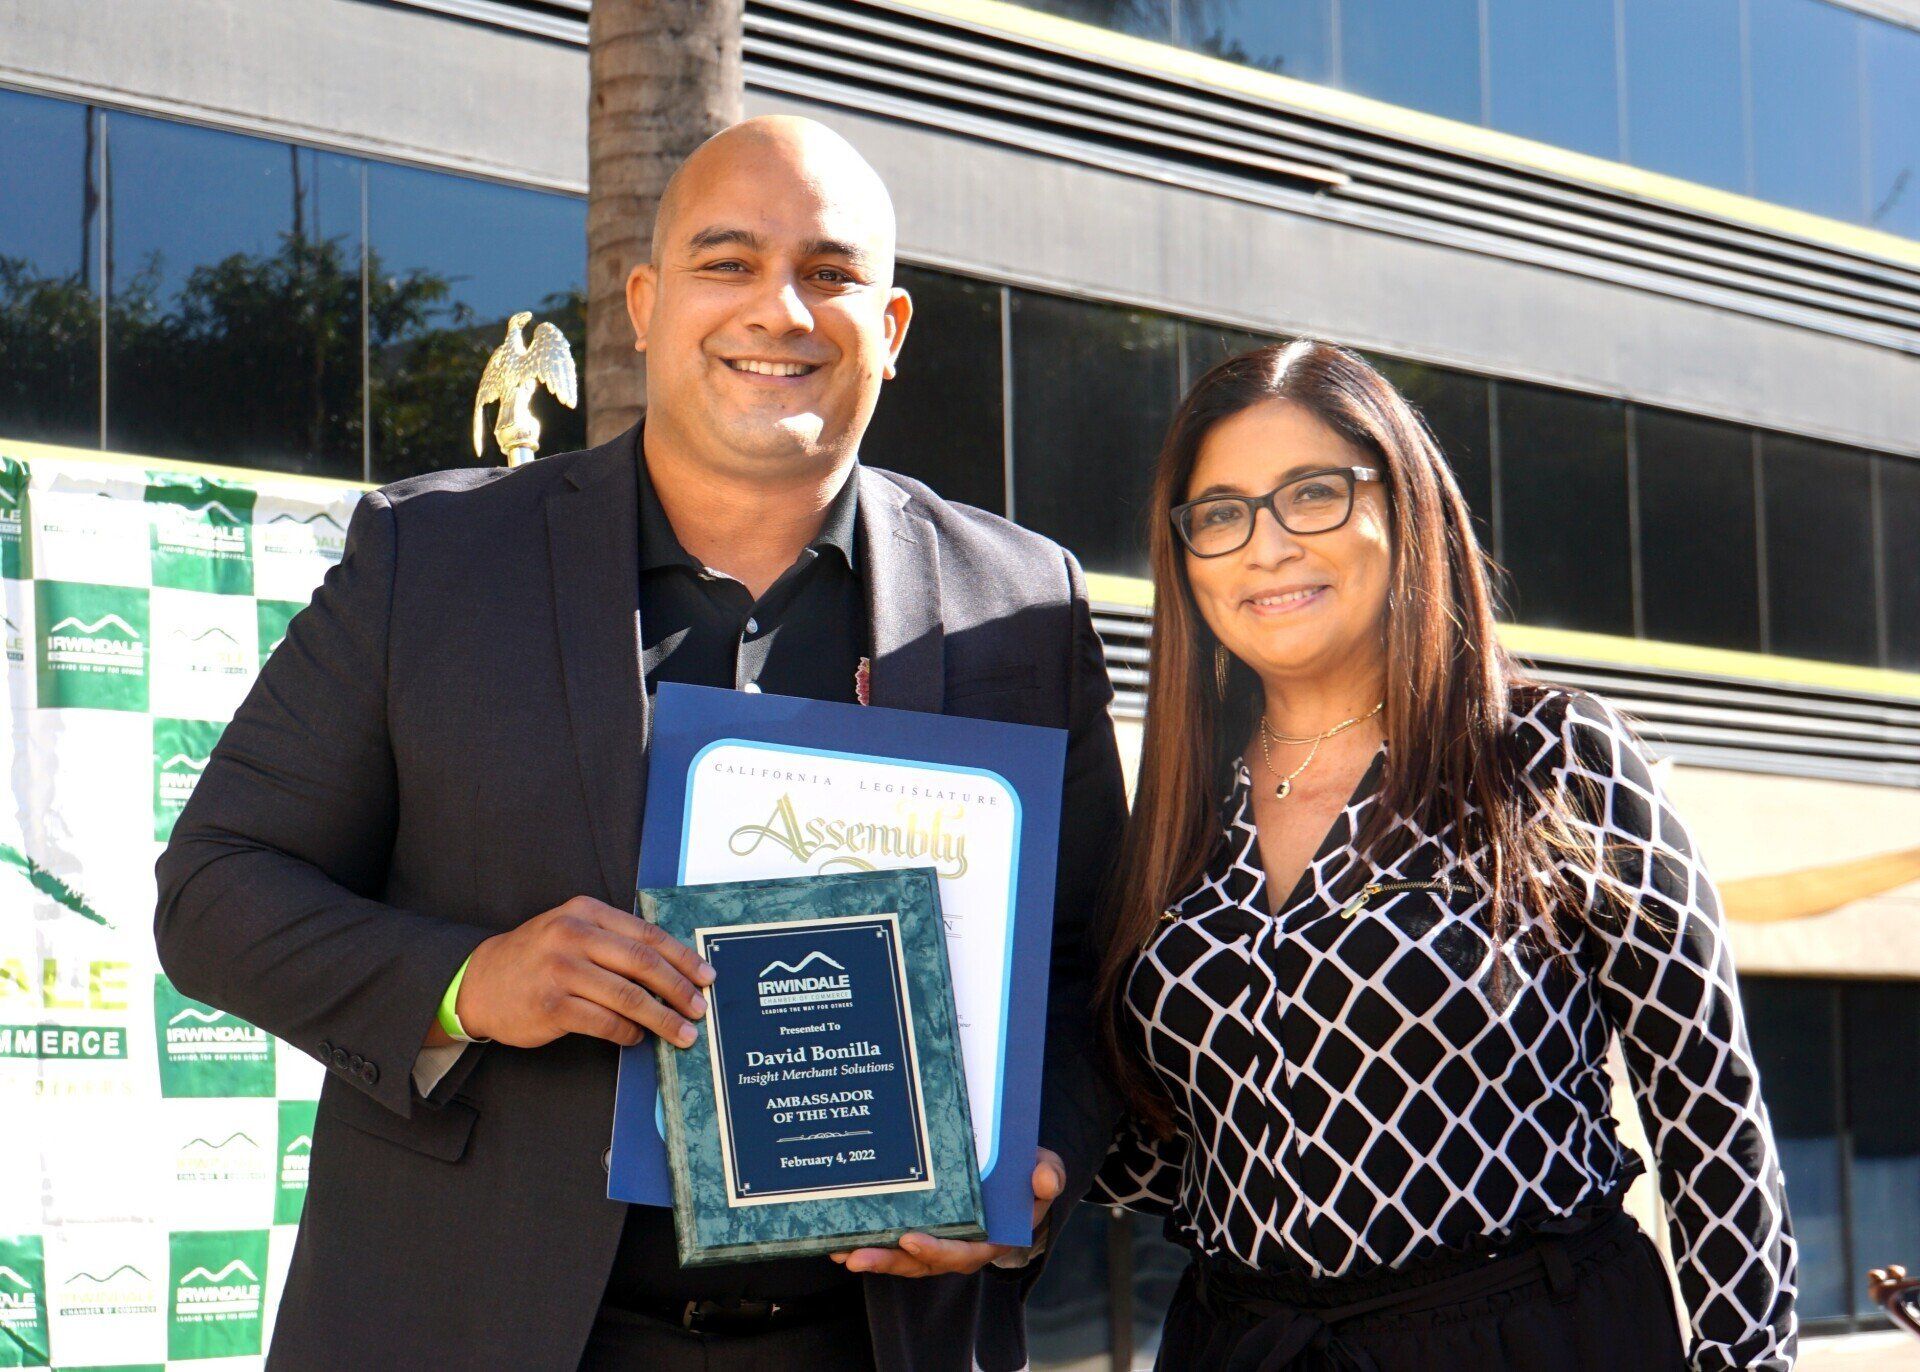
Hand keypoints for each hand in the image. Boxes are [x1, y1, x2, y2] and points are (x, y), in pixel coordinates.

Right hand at [452, 896, 714, 1048]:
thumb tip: (672, 968)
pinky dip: (627, 1033)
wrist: (479, 981)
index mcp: (585, 912)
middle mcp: (573, 936)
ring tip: (681, 1033)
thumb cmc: (536, 958)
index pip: (647, 935)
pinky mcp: (551, 1006)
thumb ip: (613, 940)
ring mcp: (561, 971)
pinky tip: (637, 1038)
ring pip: (628, 997)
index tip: (706, 976)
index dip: (683, 957)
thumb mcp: (571, 931)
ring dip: (661, 1019)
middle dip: (679, 990)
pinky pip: (604, 1022)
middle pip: (643, 964)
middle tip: (699, 1009)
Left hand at [829, 1148, 1065, 1277]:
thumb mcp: (1047, 1170)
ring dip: (872, 1257)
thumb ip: (1049, 1176)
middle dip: (889, 1260)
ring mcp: (937, 1242)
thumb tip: (1043, 1178)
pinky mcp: (921, 1231)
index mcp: (990, 1238)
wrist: (1016, 1173)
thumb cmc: (1028, 1175)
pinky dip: (870, 1242)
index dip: (936, 1250)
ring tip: (841, 1253)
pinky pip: (894, 1243)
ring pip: (902, 1258)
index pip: (961, 1252)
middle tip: (857, 1256)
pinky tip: (840, 1239)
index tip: (911, 1239)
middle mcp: (960, 1248)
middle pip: (921, 1262)